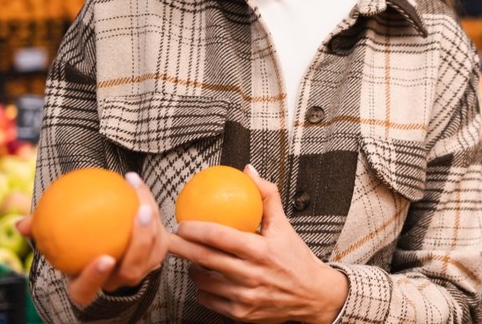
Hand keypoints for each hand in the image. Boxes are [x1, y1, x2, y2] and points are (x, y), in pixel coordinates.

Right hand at [16, 172, 171, 307]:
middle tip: (139, 213)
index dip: (96, 278)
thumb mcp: (53, 238)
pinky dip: (151, 207)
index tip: (103, 258)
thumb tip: (20, 224)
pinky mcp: (156, 253)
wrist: (103, 240)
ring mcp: (140, 270)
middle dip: (140, 244)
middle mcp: (116, 282)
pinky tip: (136, 183)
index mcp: (87, 284)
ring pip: (153, 252)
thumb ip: (39, 231)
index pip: (88, 289)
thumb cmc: (72, 239)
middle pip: (132, 270)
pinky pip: (160, 233)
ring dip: (152, 223)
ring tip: (140, 195)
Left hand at [168, 164, 348, 323]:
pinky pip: (210, 300)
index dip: (195, 229)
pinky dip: (203, 290)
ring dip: (192, 269)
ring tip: (190, 259)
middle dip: (180, 248)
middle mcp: (252, 274)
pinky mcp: (242, 314)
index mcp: (261, 250)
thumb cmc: (296, 258)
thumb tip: (249, 171)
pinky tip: (204, 280)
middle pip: (204, 258)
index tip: (181, 224)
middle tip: (169, 239)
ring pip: (204, 282)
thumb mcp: (284, 225)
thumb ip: (266, 196)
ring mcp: (245, 296)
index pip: (219, 237)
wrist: (313, 296)